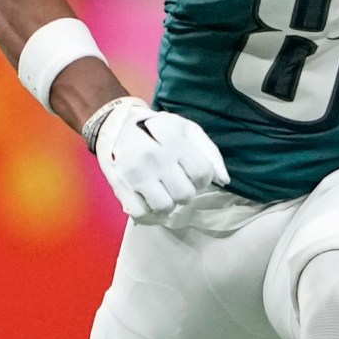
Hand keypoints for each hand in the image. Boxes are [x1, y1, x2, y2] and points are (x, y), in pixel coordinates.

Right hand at [93, 97, 227, 220]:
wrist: (115, 124)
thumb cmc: (156, 128)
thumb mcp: (186, 129)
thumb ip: (209, 152)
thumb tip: (223, 180)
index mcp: (174, 141)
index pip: (202, 174)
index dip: (203, 179)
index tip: (193, 174)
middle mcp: (155, 157)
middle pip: (185, 194)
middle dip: (186, 192)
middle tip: (177, 184)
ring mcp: (136, 173)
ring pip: (165, 207)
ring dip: (169, 204)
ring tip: (164, 193)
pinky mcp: (120, 186)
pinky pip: (141, 214)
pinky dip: (149, 214)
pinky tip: (151, 203)